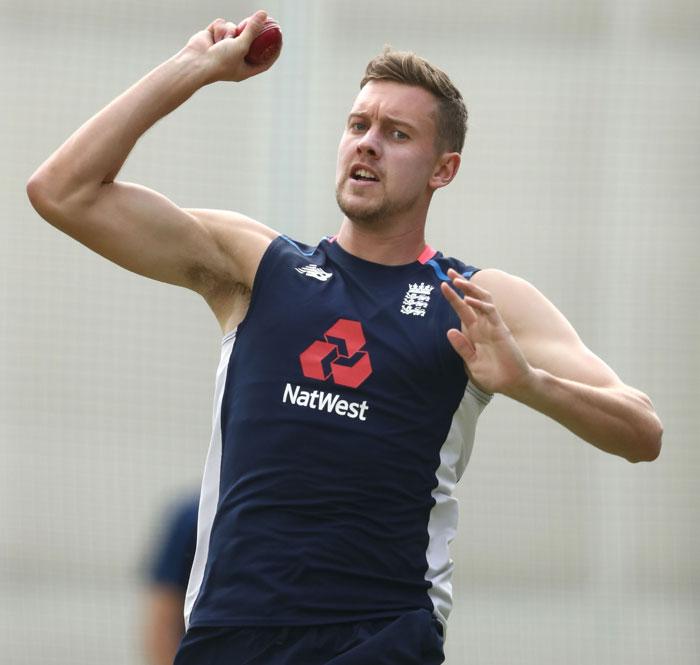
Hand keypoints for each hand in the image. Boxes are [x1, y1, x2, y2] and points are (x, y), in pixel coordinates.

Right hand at [183, 11, 277, 82]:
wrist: (196, 62)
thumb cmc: (220, 61)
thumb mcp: (241, 45)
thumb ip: (253, 30)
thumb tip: (264, 14)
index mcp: (245, 69)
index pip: (264, 61)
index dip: (273, 52)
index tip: (280, 40)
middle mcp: (236, 58)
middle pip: (250, 41)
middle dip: (253, 32)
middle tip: (263, 21)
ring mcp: (224, 47)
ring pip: (234, 29)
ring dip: (229, 31)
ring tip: (222, 41)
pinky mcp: (214, 36)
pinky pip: (222, 25)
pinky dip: (219, 29)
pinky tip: (212, 37)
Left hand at [440, 268, 532, 396]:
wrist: (511, 384)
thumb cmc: (494, 375)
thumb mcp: (471, 361)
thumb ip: (462, 347)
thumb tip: (449, 331)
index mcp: (476, 332)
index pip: (463, 309)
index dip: (453, 297)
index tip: (442, 285)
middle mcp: (484, 325)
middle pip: (472, 298)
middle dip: (461, 285)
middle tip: (449, 272)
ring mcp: (493, 325)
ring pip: (482, 300)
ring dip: (470, 289)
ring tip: (457, 280)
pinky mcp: (501, 330)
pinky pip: (490, 312)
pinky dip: (480, 304)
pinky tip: (468, 299)